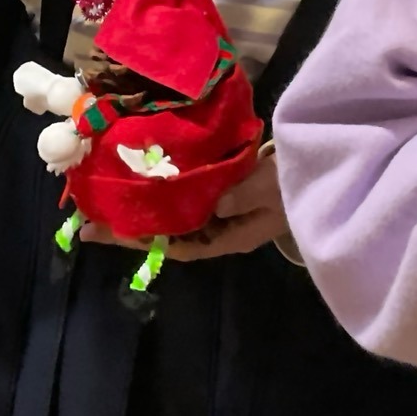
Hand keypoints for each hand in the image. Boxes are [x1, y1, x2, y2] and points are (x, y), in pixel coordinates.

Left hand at [80, 151, 288, 261]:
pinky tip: (143, 176)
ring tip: (106, 197)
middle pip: (167, 233)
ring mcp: (223, 208)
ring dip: (143, 207)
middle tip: (86, 219)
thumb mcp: (270, 190)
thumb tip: (204, 202)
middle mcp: (221, 228)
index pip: (176, 247)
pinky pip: (187, 194)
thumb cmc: (302, 185)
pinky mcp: (226, 187)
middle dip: (129, 227)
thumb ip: (238, 195)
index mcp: (230, 237)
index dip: (139, 242)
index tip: (102, 234)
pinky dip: (164, 187)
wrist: (329, 168)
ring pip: (174, 215)